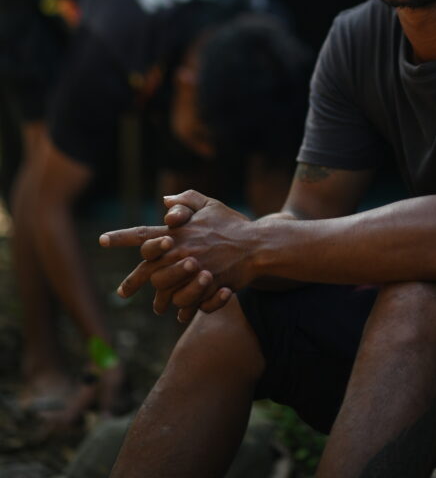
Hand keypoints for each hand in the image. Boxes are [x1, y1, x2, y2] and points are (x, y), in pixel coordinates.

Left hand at [99, 190, 253, 318]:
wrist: (257, 245)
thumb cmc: (232, 223)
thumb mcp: (210, 204)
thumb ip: (187, 199)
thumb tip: (164, 202)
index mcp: (178, 232)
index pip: (143, 235)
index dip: (120, 238)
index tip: (101, 240)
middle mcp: (181, 252)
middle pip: (148, 269)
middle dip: (133, 282)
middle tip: (122, 293)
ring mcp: (192, 271)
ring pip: (164, 289)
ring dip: (159, 299)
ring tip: (156, 306)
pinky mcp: (205, 287)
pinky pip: (186, 303)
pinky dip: (182, 309)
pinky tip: (179, 313)